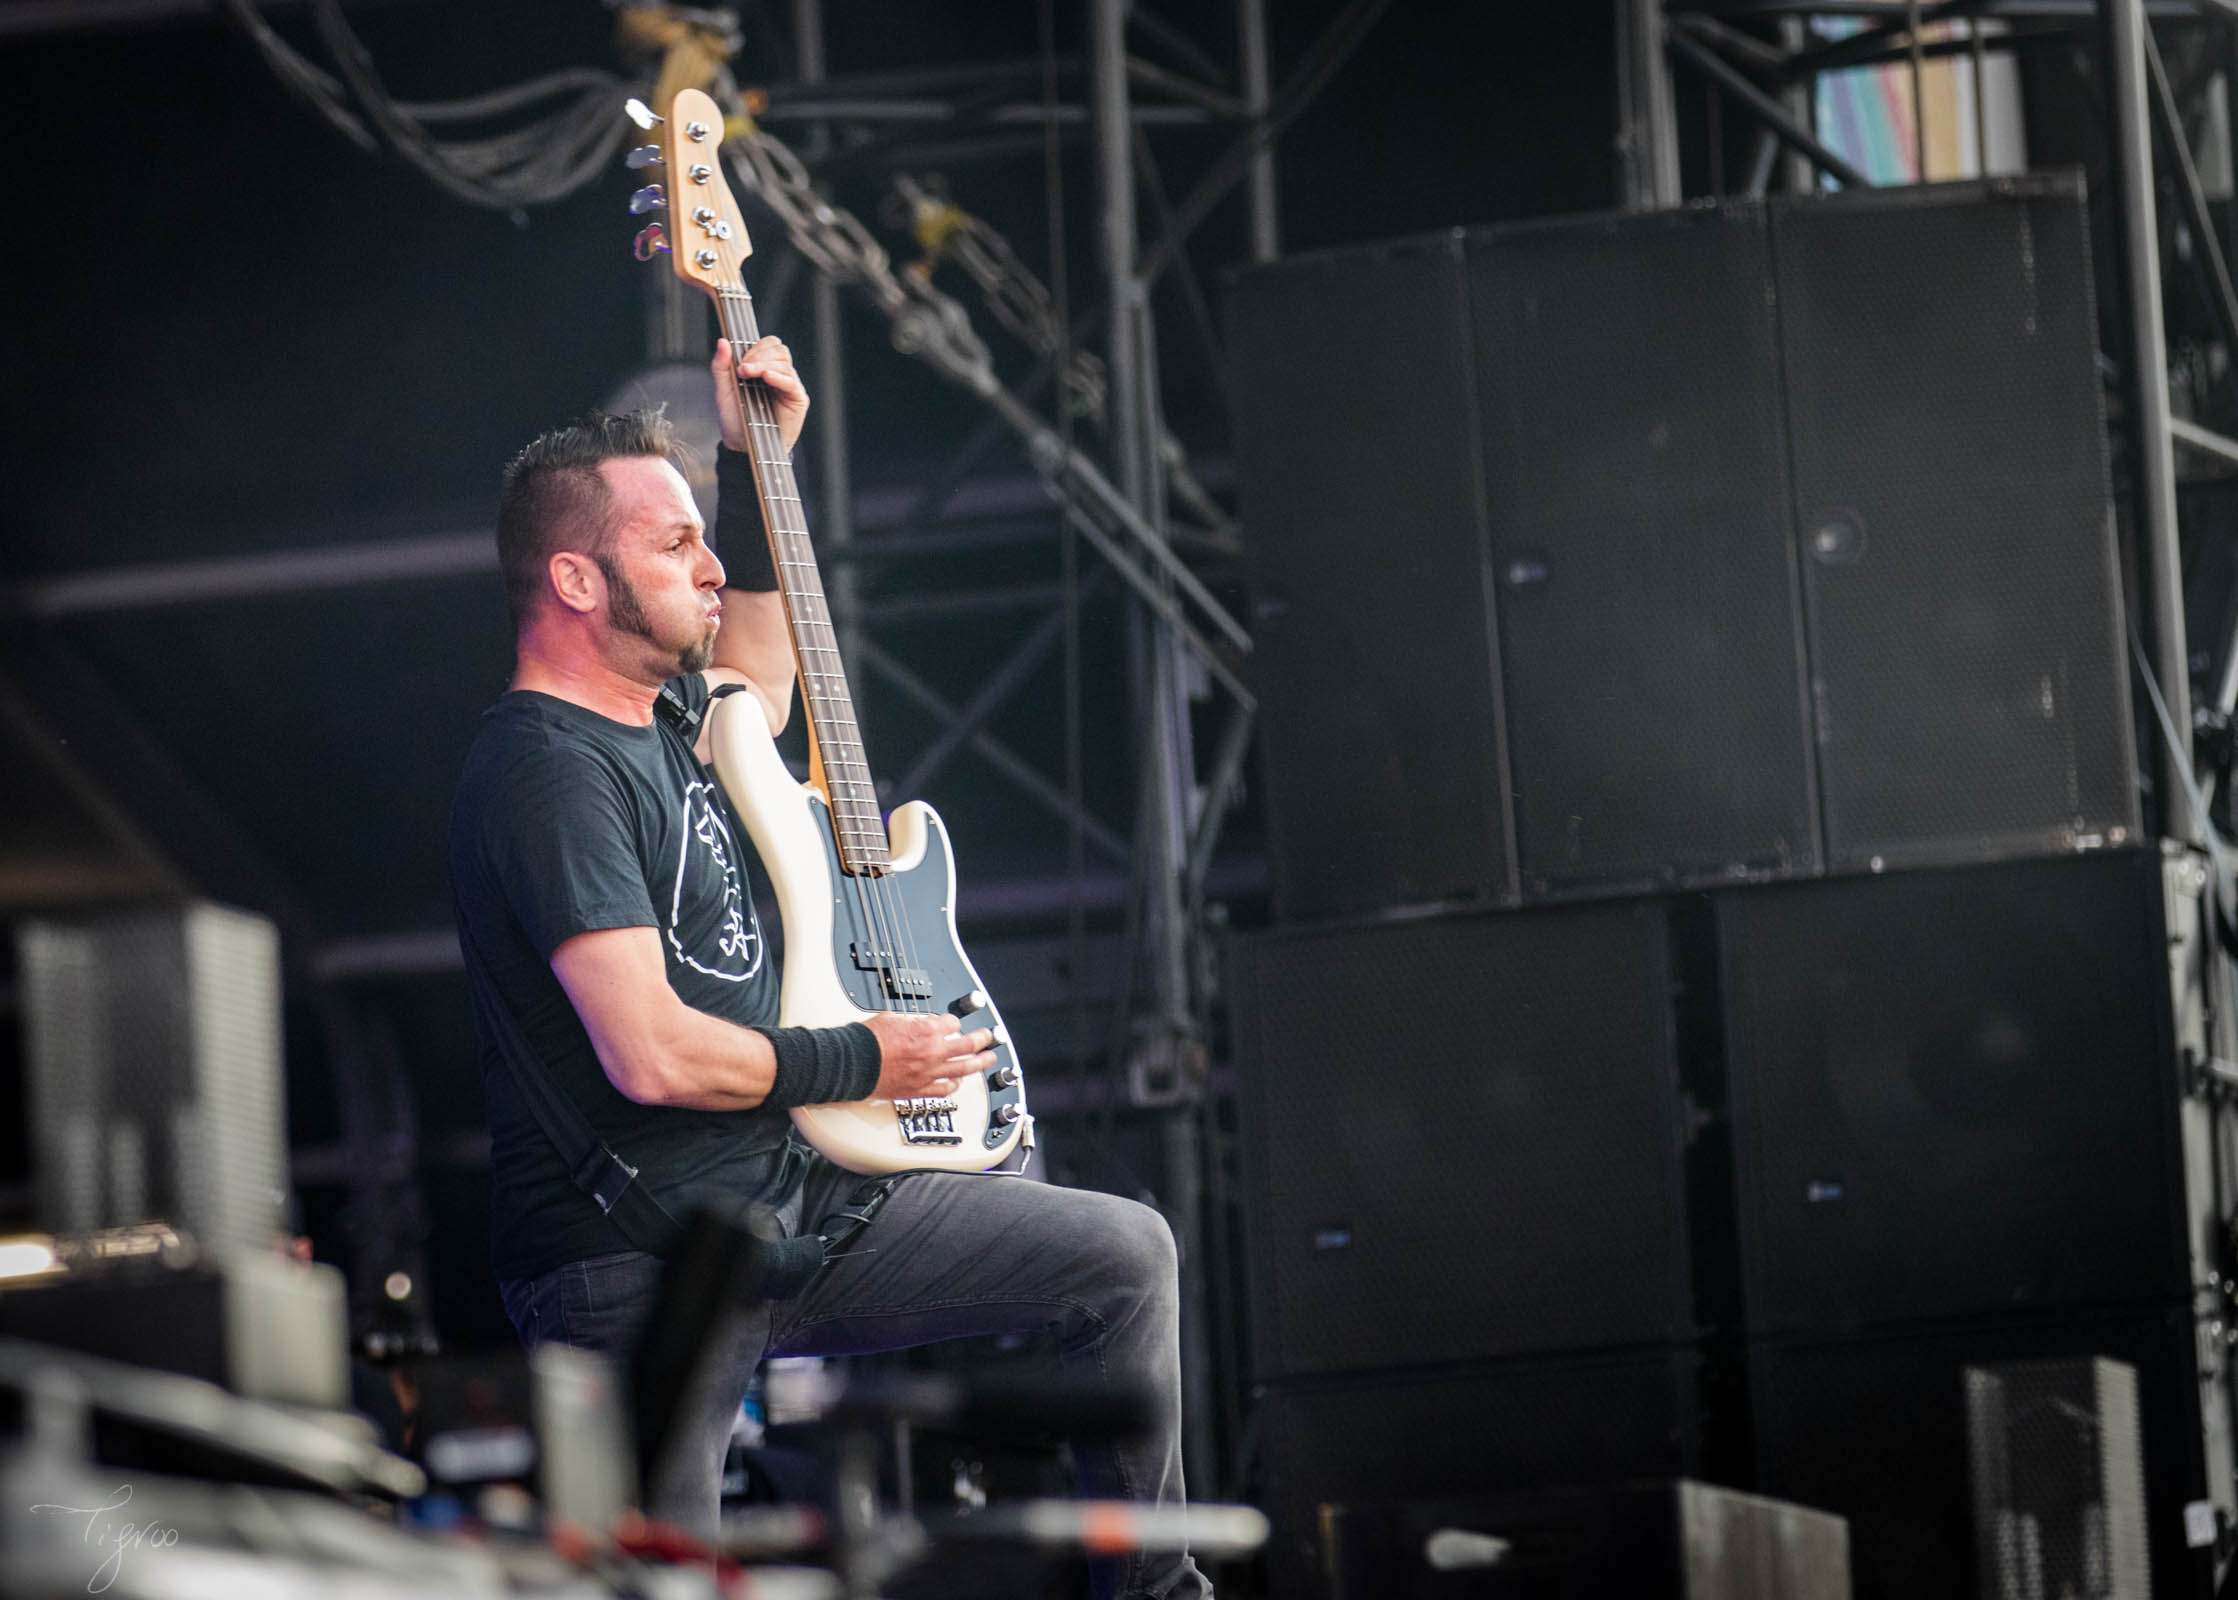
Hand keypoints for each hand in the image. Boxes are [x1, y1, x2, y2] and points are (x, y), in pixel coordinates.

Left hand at [713, 335, 808, 455]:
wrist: (743, 446)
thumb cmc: (736, 420)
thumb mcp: (723, 391)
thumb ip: (721, 366)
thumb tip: (722, 342)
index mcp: (764, 369)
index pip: (769, 345)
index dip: (756, 347)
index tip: (741, 361)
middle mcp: (779, 375)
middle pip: (779, 350)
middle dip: (759, 355)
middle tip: (743, 369)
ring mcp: (789, 386)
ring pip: (785, 362)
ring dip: (765, 364)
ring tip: (749, 375)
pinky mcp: (796, 400)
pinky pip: (791, 382)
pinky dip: (778, 376)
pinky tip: (767, 378)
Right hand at [863, 1012, 994, 1101]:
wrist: (853, 1063)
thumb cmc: (866, 1041)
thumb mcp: (891, 1017)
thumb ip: (910, 1021)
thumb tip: (915, 1022)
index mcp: (926, 1030)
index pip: (952, 1023)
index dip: (952, 1022)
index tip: (952, 1023)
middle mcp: (932, 1052)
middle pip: (968, 1045)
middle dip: (982, 1039)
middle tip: (988, 1037)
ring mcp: (928, 1073)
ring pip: (963, 1068)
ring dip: (979, 1063)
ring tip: (988, 1059)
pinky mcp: (919, 1089)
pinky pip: (944, 1089)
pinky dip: (954, 1085)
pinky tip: (958, 1082)